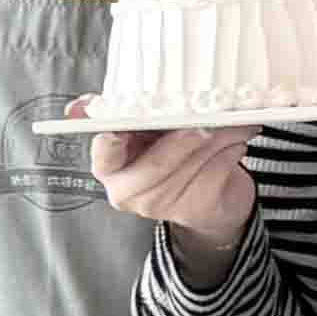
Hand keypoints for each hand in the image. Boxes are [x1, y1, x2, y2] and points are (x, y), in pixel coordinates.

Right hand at [92, 122, 256, 257]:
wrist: (213, 197)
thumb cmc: (174, 154)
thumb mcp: (147, 132)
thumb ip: (123, 114)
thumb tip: (80, 106)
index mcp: (109, 168)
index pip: (103, 155)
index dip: (114, 141)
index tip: (128, 127)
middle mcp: (128, 191)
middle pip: (157, 162)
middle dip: (186, 135)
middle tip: (209, 115)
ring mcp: (161, 205)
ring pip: (192, 163)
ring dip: (219, 136)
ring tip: (234, 120)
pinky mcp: (195, 209)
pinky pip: (216, 171)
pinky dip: (231, 150)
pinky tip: (236, 141)